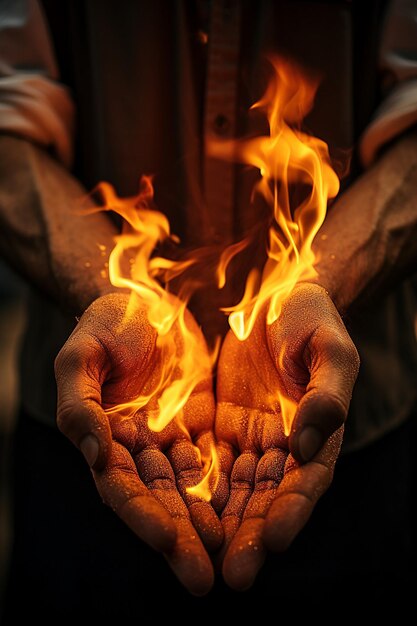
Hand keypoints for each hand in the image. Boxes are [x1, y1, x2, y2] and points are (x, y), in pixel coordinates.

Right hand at [55, 292, 221, 595]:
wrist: (151, 299)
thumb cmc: (110, 320)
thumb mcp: (83, 352)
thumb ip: (79, 404)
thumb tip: (92, 454)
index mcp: (104, 436)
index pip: (121, 486)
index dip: (142, 514)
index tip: (168, 538)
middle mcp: (139, 449)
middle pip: (161, 502)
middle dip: (182, 539)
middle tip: (205, 580)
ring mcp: (174, 440)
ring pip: (195, 491)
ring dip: (214, 525)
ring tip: (237, 560)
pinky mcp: (206, 427)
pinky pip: (224, 463)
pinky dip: (236, 489)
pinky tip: (256, 513)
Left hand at [215, 283, 358, 589]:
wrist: (275, 295)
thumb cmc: (311, 317)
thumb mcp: (329, 348)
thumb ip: (326, 393)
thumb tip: (308, 444)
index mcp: (319, 432)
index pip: (307, 481)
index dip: (293, 511)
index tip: (275, 539)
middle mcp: (285, 446)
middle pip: (268, 498)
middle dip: (252, 536)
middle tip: (235, 575)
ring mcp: (250, 438)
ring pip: (233, 491)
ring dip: (218, 525)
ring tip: (199, 558)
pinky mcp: (220, 426)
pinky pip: (203, 462)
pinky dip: (191, 489)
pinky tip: (174, 513)